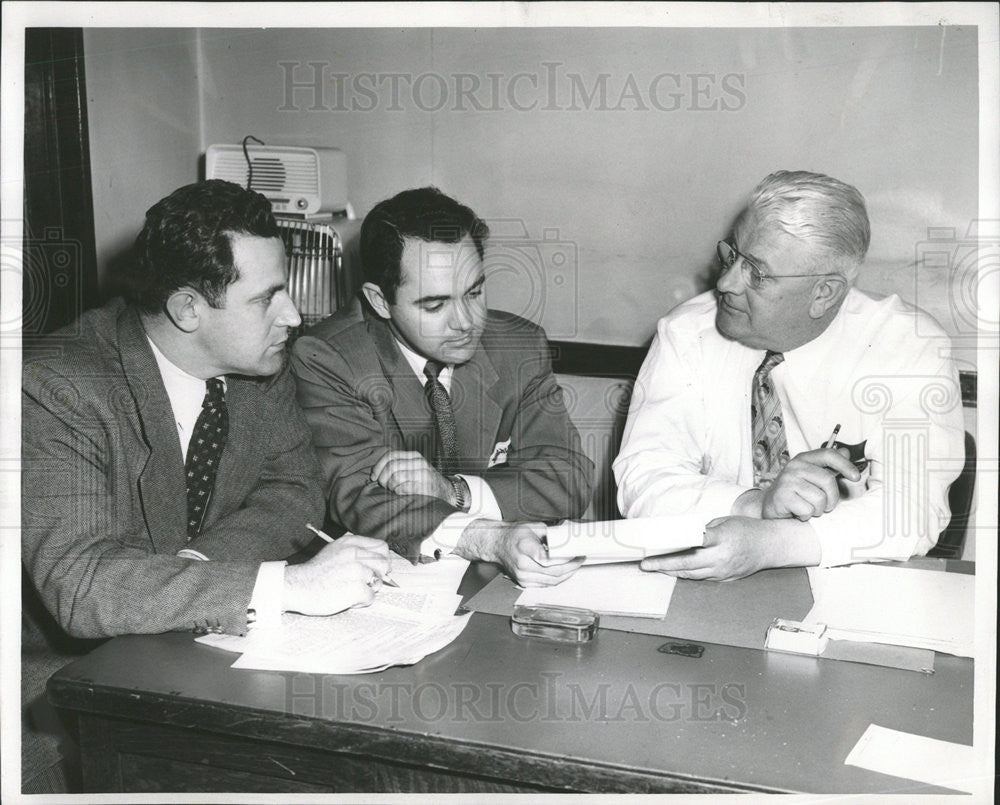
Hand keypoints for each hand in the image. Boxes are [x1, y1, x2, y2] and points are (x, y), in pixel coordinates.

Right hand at [283, 534, 390, 615]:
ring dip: (368, 589)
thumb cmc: (316, 572)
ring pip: (379, 582)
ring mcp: (356, 570)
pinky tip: (348, 599)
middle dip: (378, 576)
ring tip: (352, 591)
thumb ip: (356, 551)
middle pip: (385, 564)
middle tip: (364, 583)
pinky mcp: (355, 588)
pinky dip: (361, 602)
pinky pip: (371, 597)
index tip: (376, 568)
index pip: (382, 547)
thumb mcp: (335, 551)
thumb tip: (377, 561)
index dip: (381, 560)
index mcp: (351, 543)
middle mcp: (354, 553)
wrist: (297, 586)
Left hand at [371, 450, 451, 502]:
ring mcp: (423, 474)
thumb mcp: (414, 468)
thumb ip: (398, 467)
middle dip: (382, 479)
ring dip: (390, 487)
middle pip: (391, 467)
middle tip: (383, 486)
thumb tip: (374, 474)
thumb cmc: (425, 482)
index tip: (373, 477)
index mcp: (414, 456)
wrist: (447, 492)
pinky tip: (400, 494)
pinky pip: (403, 488)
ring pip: (395, 478)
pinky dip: (397, 492)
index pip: (390, 456)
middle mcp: (419, 463)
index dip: (378, 467)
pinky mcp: (425, 487)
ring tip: (393, 490)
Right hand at [456, 519, 583, 587]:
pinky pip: (545, 585)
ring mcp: (522, 577)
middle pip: (553, 573)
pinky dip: (557, 579)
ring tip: (575, 566)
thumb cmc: (513, 535)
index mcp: (525, 549)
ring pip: (551, 582)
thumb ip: (551, 535)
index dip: (567, 560)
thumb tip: (569, 540)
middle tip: (580, 560)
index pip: (549, 560)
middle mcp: (523, 565)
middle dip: (571, 568)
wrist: (496, 545)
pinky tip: (564, 572)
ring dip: (566, 575)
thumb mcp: (533, 527)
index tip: (577, 555)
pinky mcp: (523, 583)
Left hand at [638, 516, 820, 580]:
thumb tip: (681, 537)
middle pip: (687, 564)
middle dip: (664, 565)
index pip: (691, 545)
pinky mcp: (725, 579)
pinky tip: (675, 570)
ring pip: (692, 575)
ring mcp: (723, 572)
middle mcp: (721, 558)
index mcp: (720, 540)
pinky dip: (687, 574)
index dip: (671, 548)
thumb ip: (703, 531)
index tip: (656, 549)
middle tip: (646, 564)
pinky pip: (701, 578)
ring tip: (655, 567)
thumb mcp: (723, 522)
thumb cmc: (747, 529)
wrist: (771, 545)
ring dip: (672, 572)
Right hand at [760, 448, 859, 520]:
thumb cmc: (795, 492)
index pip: (828, 455)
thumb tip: (846, 452)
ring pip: (819, 499)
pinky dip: (806, 516)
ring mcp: (787, 481)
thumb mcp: (812, 476)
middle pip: (828, 480)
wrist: (770, 506)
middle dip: (832, 499)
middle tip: (825, 506)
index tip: (856, 477)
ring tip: (808, 509)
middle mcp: (794, 467)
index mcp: (804, 459)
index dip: (845, 465)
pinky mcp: (782, 496)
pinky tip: (798, 513)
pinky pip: (807, 510)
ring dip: (818, 510)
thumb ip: (829, 466)